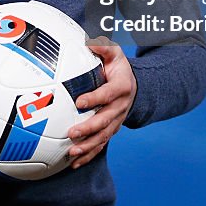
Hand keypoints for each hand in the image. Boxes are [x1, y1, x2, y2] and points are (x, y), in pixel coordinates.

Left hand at [68, 36, 136, 168]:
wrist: (133, 85)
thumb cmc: (117, 67)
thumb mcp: (114, 53)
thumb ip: (103, 47)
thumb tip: (88, 42)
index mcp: (121, 87)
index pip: (108, 94)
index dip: (95, 98)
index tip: (79, 101)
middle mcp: (120, 107)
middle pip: (105, 120)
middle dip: (89, 128)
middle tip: (72, 133)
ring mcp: (116, 121)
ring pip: (103, 136)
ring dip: (88, 146)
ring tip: (72, 153)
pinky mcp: (111, 130)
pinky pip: (100, 144)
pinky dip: (89, 155)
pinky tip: (75, 163)